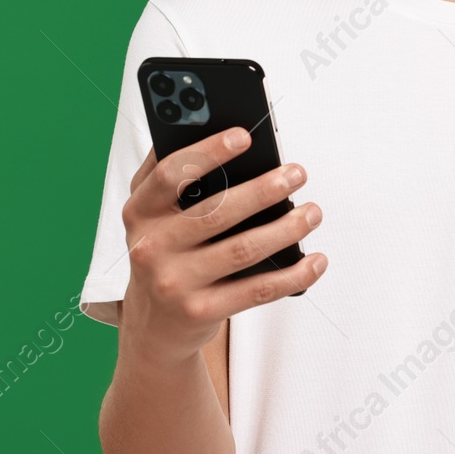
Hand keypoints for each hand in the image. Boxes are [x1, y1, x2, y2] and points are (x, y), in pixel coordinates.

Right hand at [117, 126, 326, 363]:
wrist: (152, 328)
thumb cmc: (163, 252)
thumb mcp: (152, 214)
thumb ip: (167, 172)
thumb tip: (205, 125)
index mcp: (139, 212)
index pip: (170, 174)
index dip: (208, 152)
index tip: (245, 135)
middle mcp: (150, 247)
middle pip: (216, 212)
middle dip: (264, 190)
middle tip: (297, 173)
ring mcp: (174, 284)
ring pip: (243, 250)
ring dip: (287, 228)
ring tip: (312, 213)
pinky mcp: (200, 312)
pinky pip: (256, 290)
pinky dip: (292, 275)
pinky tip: (315, 261)